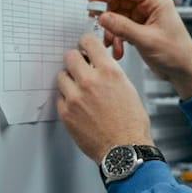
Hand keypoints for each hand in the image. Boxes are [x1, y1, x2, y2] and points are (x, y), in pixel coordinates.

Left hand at [56, 34, 152, 161]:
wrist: (124, 150)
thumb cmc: (131, 125)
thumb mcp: (129, 90)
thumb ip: (111, 75)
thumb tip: (100, 67)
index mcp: (109, 73)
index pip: (88, 42)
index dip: (85, 43)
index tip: (84, 46)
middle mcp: (90, 81)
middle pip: (69, 56)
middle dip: (75, 61)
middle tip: (79, 67)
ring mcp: (75, 97)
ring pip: (61, 76)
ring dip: (69, 80)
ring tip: (79, 89)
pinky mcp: (66, 113)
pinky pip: (59, 97)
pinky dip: (66, 98)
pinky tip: (78, 105)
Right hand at [89, 0, 191, 99]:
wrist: (184, 71)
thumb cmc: (177, 53)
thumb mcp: (146, 39)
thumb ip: (122, 27)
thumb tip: (102, 17)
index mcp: (156, 0)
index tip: (93, 1)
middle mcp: (150, 5)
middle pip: (119, 0)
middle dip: (108, 15)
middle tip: (98, 25)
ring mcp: (145, 17)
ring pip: (118, 15)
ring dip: (112, 30)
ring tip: (111, 43)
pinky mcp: (141, 28)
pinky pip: (122, 27)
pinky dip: (117, 37)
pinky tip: (118, 49)